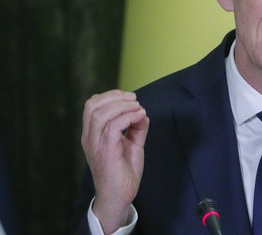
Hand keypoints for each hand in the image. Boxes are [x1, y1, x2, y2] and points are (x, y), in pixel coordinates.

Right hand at [81, 90, 148, 233]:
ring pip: (101, 114)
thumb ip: (135, 126)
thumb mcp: (131, 143)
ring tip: (138, 109)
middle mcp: (89, 138)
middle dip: (116, 96)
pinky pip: (113, 127)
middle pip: (92, 105)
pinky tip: (140, 117)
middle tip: (135, 101)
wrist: (120, 196)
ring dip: (124, 106)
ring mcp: (96, 145)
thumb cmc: (123, 170)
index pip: (91, 105)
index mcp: (92, 134)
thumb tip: (141, 111)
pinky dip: (129, 117)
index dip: (110, 95)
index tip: (130, 97)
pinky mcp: (106, 152)